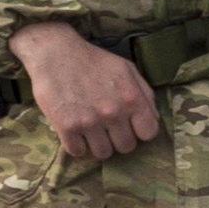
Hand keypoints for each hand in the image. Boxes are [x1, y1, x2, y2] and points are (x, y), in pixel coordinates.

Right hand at [14, 20, 160, 160]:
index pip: (149, 133)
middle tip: (107, 127)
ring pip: (103, 153)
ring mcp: (89, 121)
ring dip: (97, 144)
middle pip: (126, 147)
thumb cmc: (93, 61)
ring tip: (91, 129)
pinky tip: (75, 131)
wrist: (55, 53)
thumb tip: (153, 118)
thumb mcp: (127, 70)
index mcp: (132, 99)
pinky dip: (76, 145)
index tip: (129, 125)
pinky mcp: (66, 127)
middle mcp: (113, 113)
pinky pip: (78, 152)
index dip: (140, 131)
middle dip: (118, 138)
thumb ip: (144, 94)